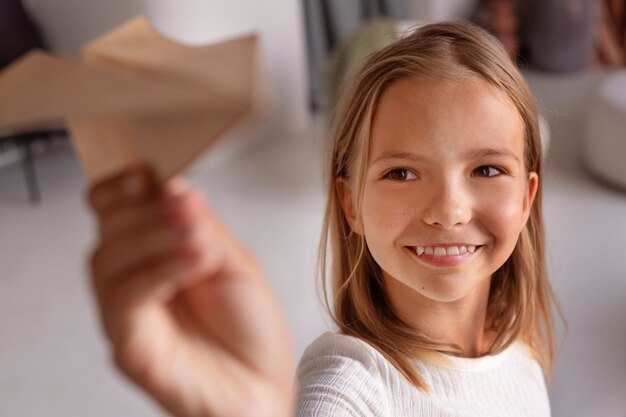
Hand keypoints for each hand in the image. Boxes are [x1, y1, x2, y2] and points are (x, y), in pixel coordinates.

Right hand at [87, 167, 294, 416]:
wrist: (262, 384)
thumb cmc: (249, 328)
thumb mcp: (234, 260)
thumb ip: (202, 225)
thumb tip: (175, 187)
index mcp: (155, 252)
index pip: (115, 209)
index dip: (122, 185)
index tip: (147, 174)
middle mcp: (134, 279)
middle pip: (108, 228)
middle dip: (146, 209)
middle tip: (186, 206)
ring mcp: (127, 312)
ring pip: (108, 259)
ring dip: (154, 237)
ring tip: (198, 238)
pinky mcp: (129, 344)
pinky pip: (124, 298)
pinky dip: (158, 271)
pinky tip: (194, 262)